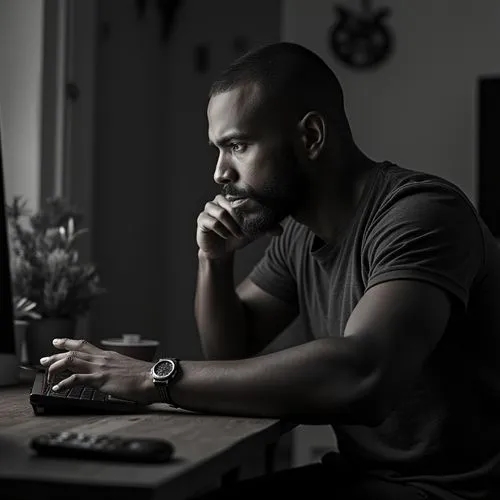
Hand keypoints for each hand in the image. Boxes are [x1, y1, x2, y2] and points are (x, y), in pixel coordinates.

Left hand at [39, 338, 155, 403]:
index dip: (69, 343)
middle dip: (56, 354)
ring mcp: (100, 368)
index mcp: (109, 356)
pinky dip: (64, 383)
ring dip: (56, 366)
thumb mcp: (127, 368)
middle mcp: (102, 358)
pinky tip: (57, 388)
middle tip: (44, 358)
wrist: (153, 377)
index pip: (85, 345)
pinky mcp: (100, 379)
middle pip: (74, 351)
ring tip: (47, 372)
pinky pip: (76, 380)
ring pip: (71, 361)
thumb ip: (116, 370)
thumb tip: (112, 376)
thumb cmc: (145, 376)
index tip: (59, 342)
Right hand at [196, 194, 281, 259]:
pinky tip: (226, 236)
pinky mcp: (202, 220)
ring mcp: (209, 209)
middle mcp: (219, 201)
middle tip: (243, 231)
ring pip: (221, 213)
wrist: (221, 251)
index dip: (247, 208)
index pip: (239, 196)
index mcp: (231, 199)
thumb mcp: (253, 232)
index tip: (251, 220)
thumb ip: (266, 229)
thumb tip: (280, 230)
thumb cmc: (236, 236)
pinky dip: (222, 231)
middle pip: (230, 204)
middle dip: (239, 219)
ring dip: (231, 226)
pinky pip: (213, 222)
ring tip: (236, 235)